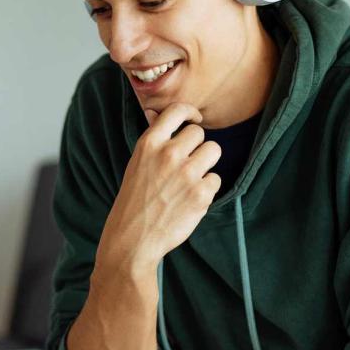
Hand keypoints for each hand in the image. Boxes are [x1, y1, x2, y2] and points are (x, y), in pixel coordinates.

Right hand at [96, 102, 220, 273]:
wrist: (133, 239)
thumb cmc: (134, 200)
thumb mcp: (137, 163)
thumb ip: (153, 140)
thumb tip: (156, 113)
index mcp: (149, 144)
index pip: (177, 111)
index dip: (190, 113)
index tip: (194, 119)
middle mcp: (169, 154)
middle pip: (200, 133)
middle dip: (196, 147)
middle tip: (186, 165)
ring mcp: (187, 174)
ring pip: (213, 151)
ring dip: (206, 164)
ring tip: (190, 181)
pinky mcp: (201, 194)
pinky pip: (216, 179)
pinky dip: (207, 189)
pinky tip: (190, 200)